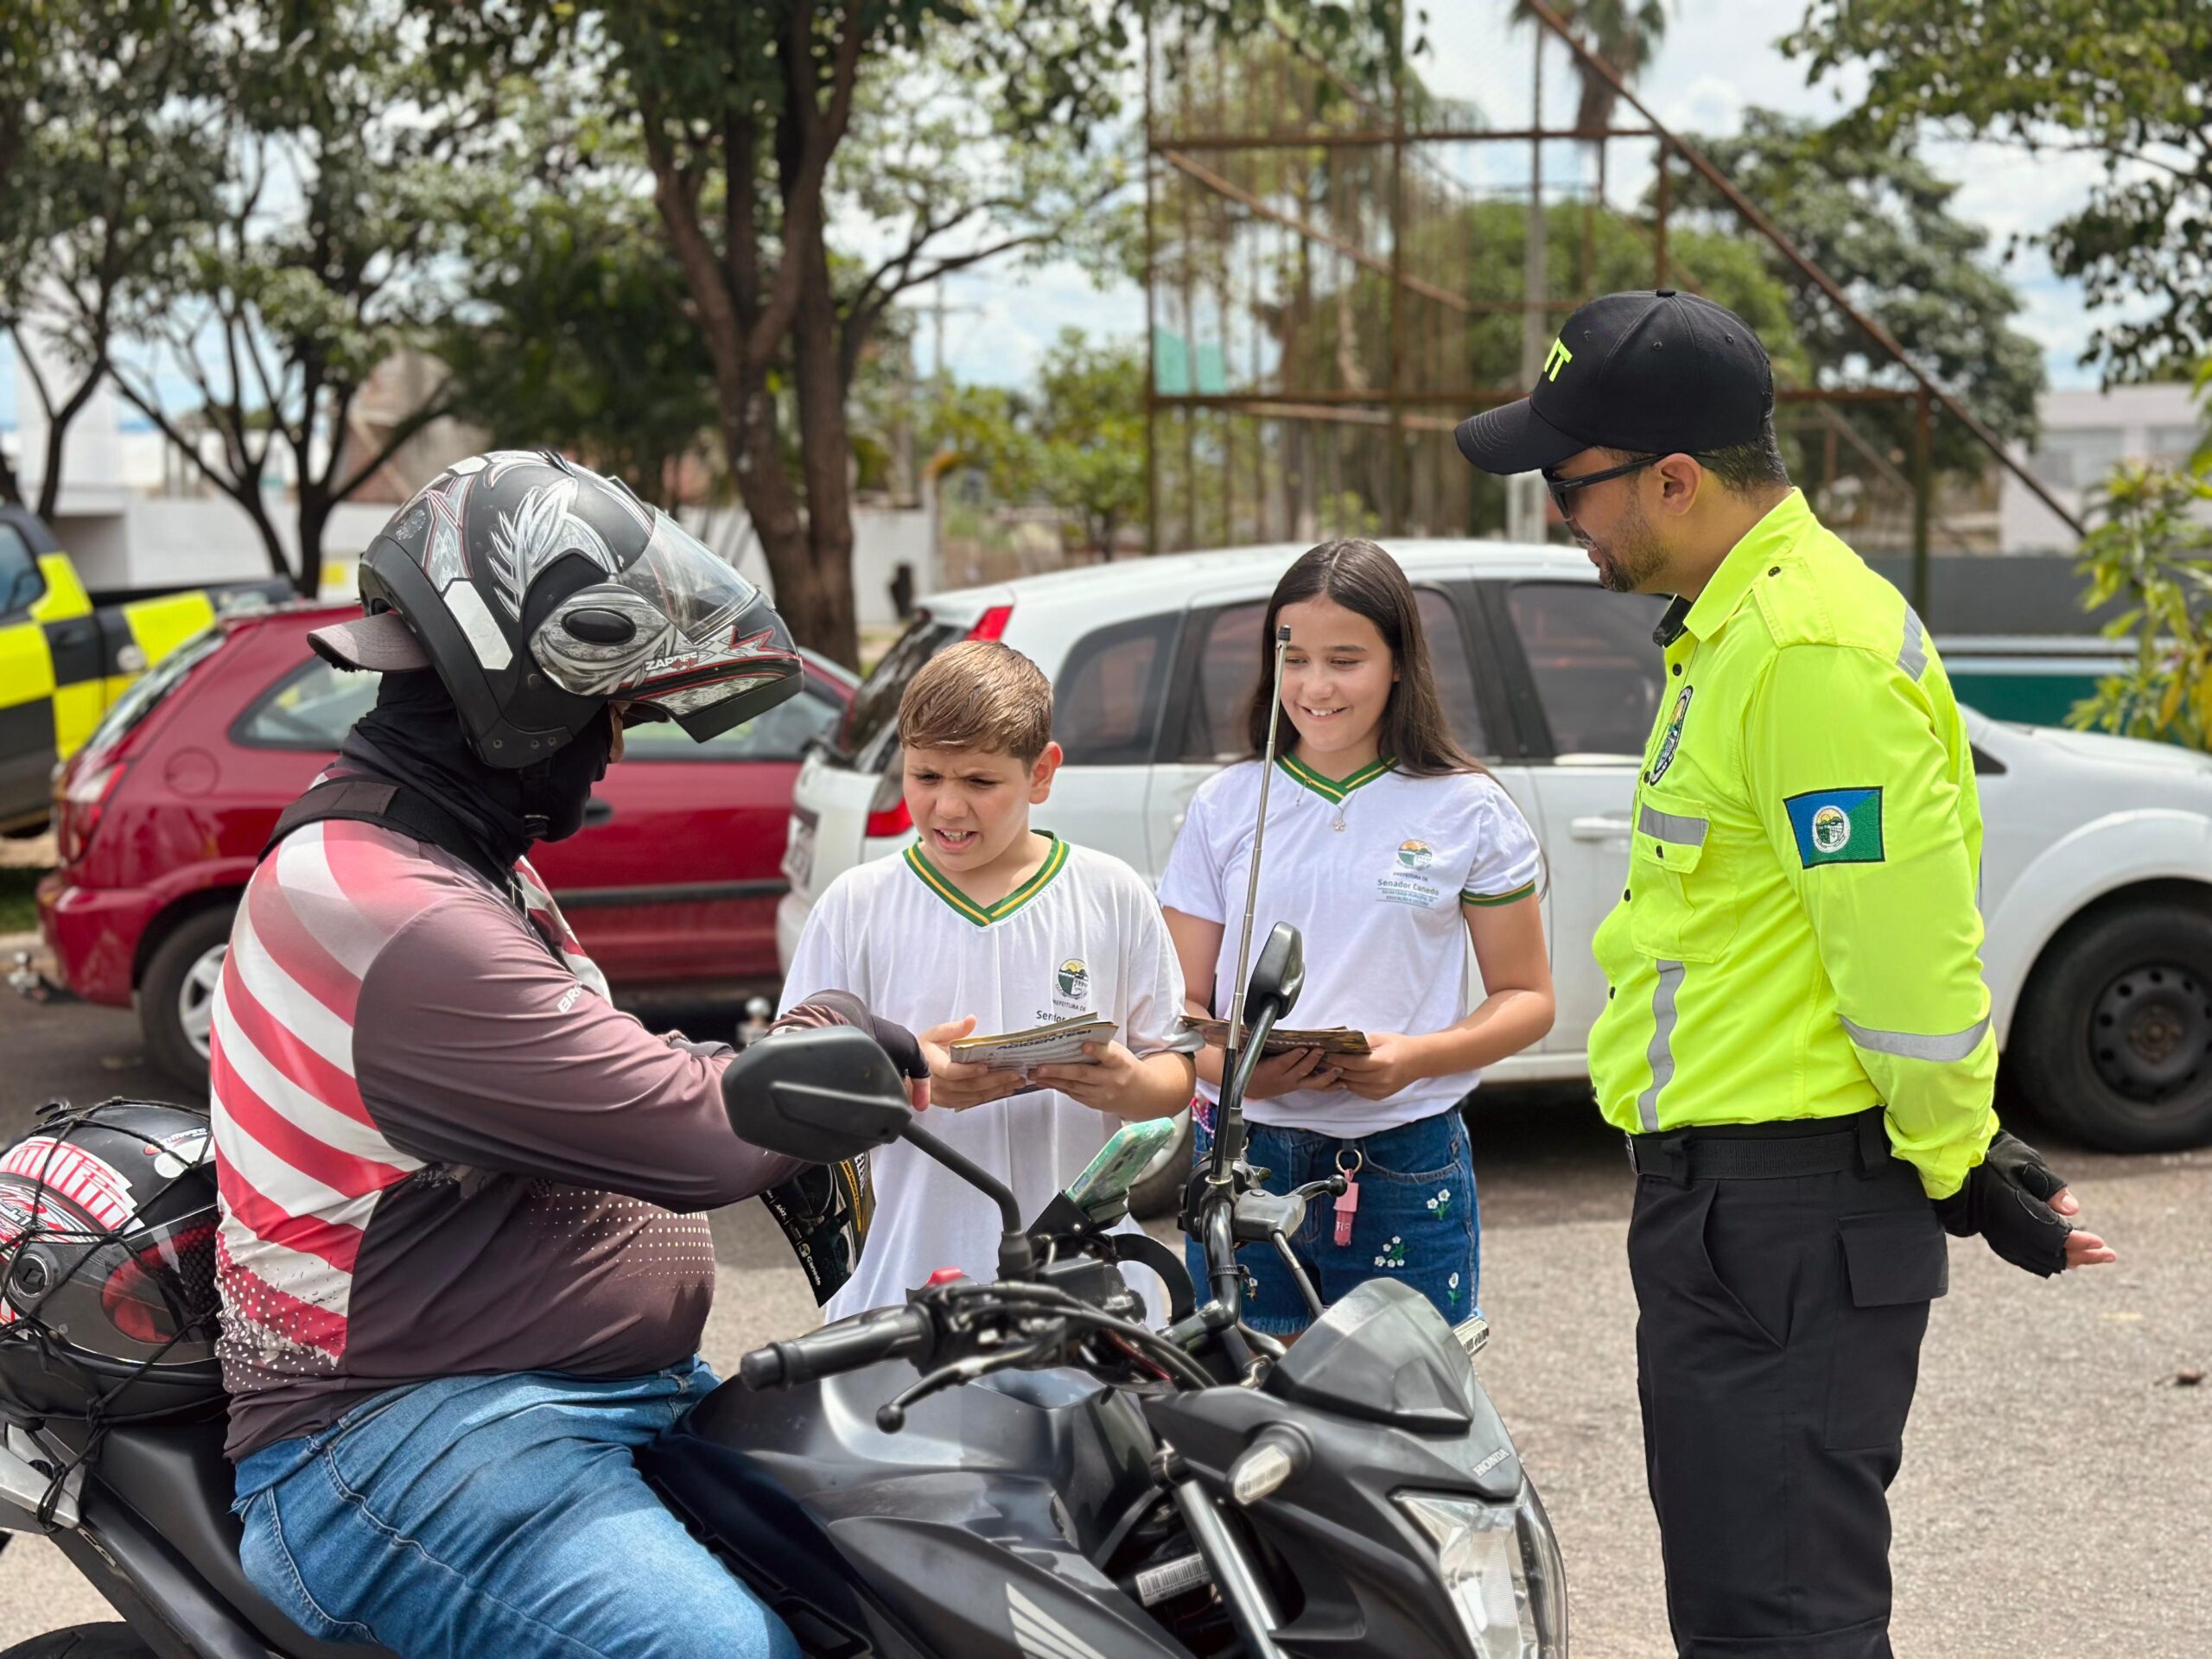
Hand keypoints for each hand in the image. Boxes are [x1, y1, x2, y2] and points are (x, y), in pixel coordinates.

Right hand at [917, 1018, 1023, 1111]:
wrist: (908, 1071)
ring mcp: (943, 1096)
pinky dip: (988, 1097)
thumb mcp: (935, 1034)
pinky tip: (1002, 1091)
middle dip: (994, 1081)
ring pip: (972, 1096)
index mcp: (933, 1065)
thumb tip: (971, 1020)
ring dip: (996, 1090)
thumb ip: (954, 1029)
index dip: (969, 1071)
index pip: (951, 1072)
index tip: (985, 1067)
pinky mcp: (949, 1103)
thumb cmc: (923, 1050)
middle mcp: (938, 1085)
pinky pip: (971, 1102)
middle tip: (1014, 1074)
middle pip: (968, 1086)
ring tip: (1015, 1083)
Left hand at [1032, 1041, 1146, 1112]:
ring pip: (1074, 1087)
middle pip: (1084, 1074)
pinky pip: (1073, 1094)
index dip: (1097, 1050)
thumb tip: (1074, 1036)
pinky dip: (1058, 1087)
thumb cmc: (1125, 1067)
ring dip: (1052, 1080)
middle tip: (1040, 1067)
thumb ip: (1101, 1046)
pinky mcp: (1095, 1103)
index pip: (1109, 1055)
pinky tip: (1045, 1081)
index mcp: (1120, 1063)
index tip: (1084, 1045)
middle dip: (1059, 1071)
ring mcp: (1103, 1095)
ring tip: (1035, 1074)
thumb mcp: (1120, 1053)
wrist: (1142, 1094)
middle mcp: (1112, 1080)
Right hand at [1239, 1045, 1340, 1099]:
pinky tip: (1341, 1083)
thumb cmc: (1248, 1067)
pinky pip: (1316, 1087)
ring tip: (1338, 1069)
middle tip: (1321, 1050)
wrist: (1248, 1087)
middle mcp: (1285, 1079)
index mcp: (1271, 1069)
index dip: (1293, 1056)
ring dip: (1326, 1075)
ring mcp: (1294, 1083)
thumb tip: (1258, 1024)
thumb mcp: (1246, 1053)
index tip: (1302, 1048)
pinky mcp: (1299, 1086)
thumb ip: (1254, 1041)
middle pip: (1301, 1070)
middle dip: (1312, 1060)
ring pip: (1312, 1082)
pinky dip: (1330, 1085)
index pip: (1283, 1063)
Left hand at [1331, 1032, 1428, 1101]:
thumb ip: (1360, 1042)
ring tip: (1328, 1068)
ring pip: (1352, 1086)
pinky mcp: (1380, 1096)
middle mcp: (1382, 1079)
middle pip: (1351, 1075)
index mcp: (1383, 1063)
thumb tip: (1340, 1044)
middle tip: (1321, 1060)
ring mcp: (1381, 1090)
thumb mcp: (1380, 1038)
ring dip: (1340, 1077)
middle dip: (1334, 1067)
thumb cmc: (1398, 1046)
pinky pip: (1359, 1091)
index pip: (1354, 1063)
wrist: (1418, 1061)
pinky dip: (1350, 1083)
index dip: (1338, 1059)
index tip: (1325, 1053)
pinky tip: (1343, 1075)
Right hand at [1934, 1130, 2116, 1275]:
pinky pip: (2029, 1259)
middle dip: (2082, 1255)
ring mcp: (2001, 1237)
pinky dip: (2050, 1261)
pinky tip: (2065, 1260)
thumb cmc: (1991, 1159)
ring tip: (2094, 1257)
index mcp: (2014, 1210)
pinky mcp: (1999, 1239)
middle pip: (2050, 1253)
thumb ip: (2049, 1185)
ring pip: (2040, 1259)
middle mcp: (2007, 1230)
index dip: (2078, 1241)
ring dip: (2069, 1260)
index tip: (2101, 1243)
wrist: (1954, 1169)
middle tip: (2109, 1255)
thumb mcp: (2022, 1161)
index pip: (2052, 1234)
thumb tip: (2073, 1209)